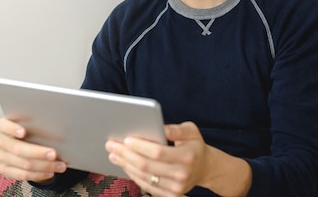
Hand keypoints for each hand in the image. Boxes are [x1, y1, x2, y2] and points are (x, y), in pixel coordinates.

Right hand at [0, 117, 66, 182]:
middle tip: (54, 154)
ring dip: (45, 166)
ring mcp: (1, 157)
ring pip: (24, 164)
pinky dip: (39, 174)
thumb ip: (37, 128)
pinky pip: (23, 175)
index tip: (24, 132)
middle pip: (18, 148)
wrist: (24, 148)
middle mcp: (1, 141)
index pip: (3, 125)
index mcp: (4, 126)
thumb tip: (56, 134)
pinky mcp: (4, 170)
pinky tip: (50, 172)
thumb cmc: (31, 133)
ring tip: (59, 165)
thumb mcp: (32, 127)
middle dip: (39, 153)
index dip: (12, 129)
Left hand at [105, 122, 250, 196]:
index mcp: (187, 156)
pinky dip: (133, 175)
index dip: (140, 146)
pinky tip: (125, 165)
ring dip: (126, 165)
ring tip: (114, 154)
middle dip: (126, 154)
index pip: (158, 152)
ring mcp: (175, 188)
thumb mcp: (191, 131)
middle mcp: (181, 174)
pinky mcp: (170, 195)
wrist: (205, 168)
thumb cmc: (194, 146)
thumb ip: (176, 129)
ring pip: (144, 177)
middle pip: (147, 166)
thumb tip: (160, 127)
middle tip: (112, 145)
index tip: (126, 139)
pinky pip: (147, 186)